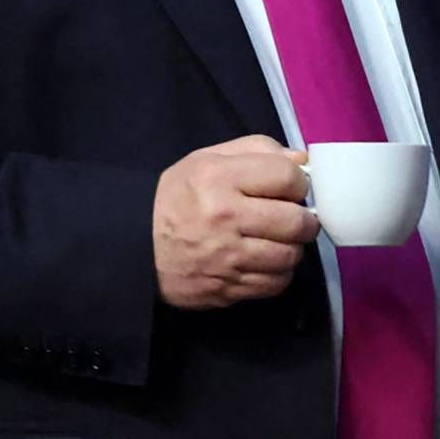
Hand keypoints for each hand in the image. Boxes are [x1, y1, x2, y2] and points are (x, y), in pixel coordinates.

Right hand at [153, 134, 315, 309]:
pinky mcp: (225, 289)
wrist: (134, 245)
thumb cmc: (178, 197)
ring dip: (292, 248)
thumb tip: (303, 161)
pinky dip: (278, 273)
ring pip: (290, 257)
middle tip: (296, 218)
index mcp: (219, 178)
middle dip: (305, 219)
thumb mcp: (208, 159)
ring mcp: (225, 259)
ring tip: (280, 240)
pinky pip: (274, 284)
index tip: (292, 188)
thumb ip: (257, 149)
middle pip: (296, 222)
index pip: (288, 178)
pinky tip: (265, 261)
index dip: (299, 182)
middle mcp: (224, 218)